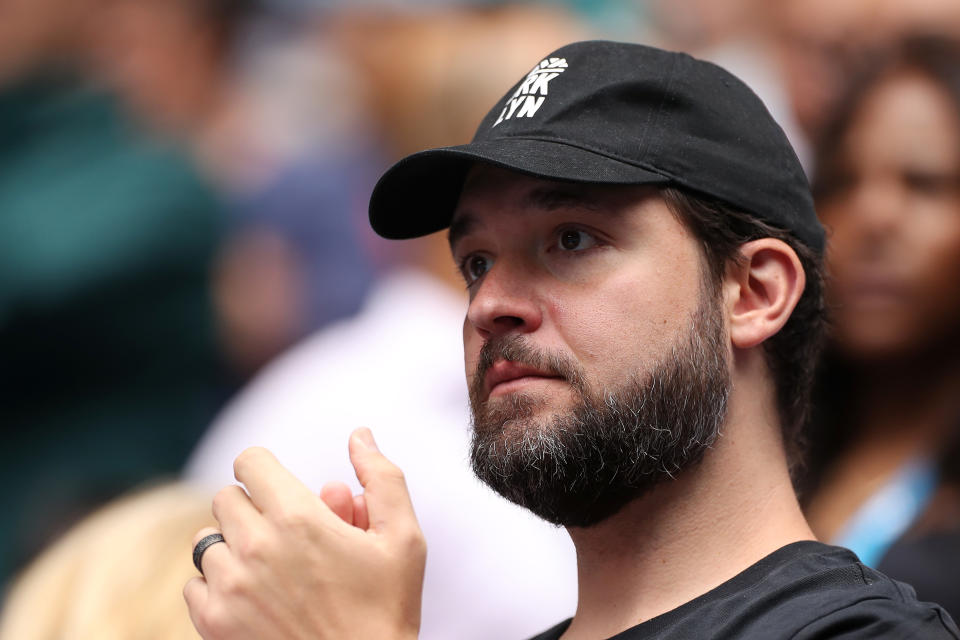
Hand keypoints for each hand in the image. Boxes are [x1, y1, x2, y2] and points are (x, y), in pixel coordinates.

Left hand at [184, 428, 425, 638]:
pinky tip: (253, 598)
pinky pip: (193, 584)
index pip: (250, 462)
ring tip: (270, 568)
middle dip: (253, 506)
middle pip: (226, 497)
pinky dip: (216, 586)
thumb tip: (359, 435)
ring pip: (207, 540)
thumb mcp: (403, 539)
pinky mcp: (214, 624)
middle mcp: (255, 546)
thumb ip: (382, 477)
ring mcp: (229, 587)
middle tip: (284, 532)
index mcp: (298, 518)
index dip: (266, 469)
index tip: (281, 488)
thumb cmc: (386, 610)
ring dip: (233, 546)